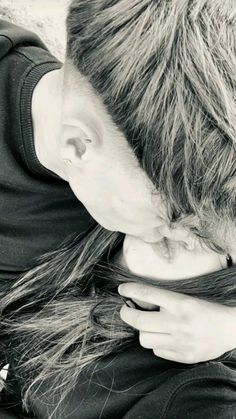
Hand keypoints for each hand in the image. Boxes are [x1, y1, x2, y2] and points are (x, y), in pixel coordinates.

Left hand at [118, 282, 235, 363]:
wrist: (231, 329)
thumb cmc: (207, 310)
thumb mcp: (186, 298)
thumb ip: (165, 300)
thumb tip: (138, 300)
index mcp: (181, 303)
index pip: (148, 294)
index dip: (131, 290)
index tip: (122, 289)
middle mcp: (179, 322)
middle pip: (139, 320)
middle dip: (126, 314)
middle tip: (126, 310)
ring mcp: (181, 342)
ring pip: (144, 339)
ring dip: (143, 331)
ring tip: (149, 326)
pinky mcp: (184, 356)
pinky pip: (157, 351)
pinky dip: (157, 344)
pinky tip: (164, 338)